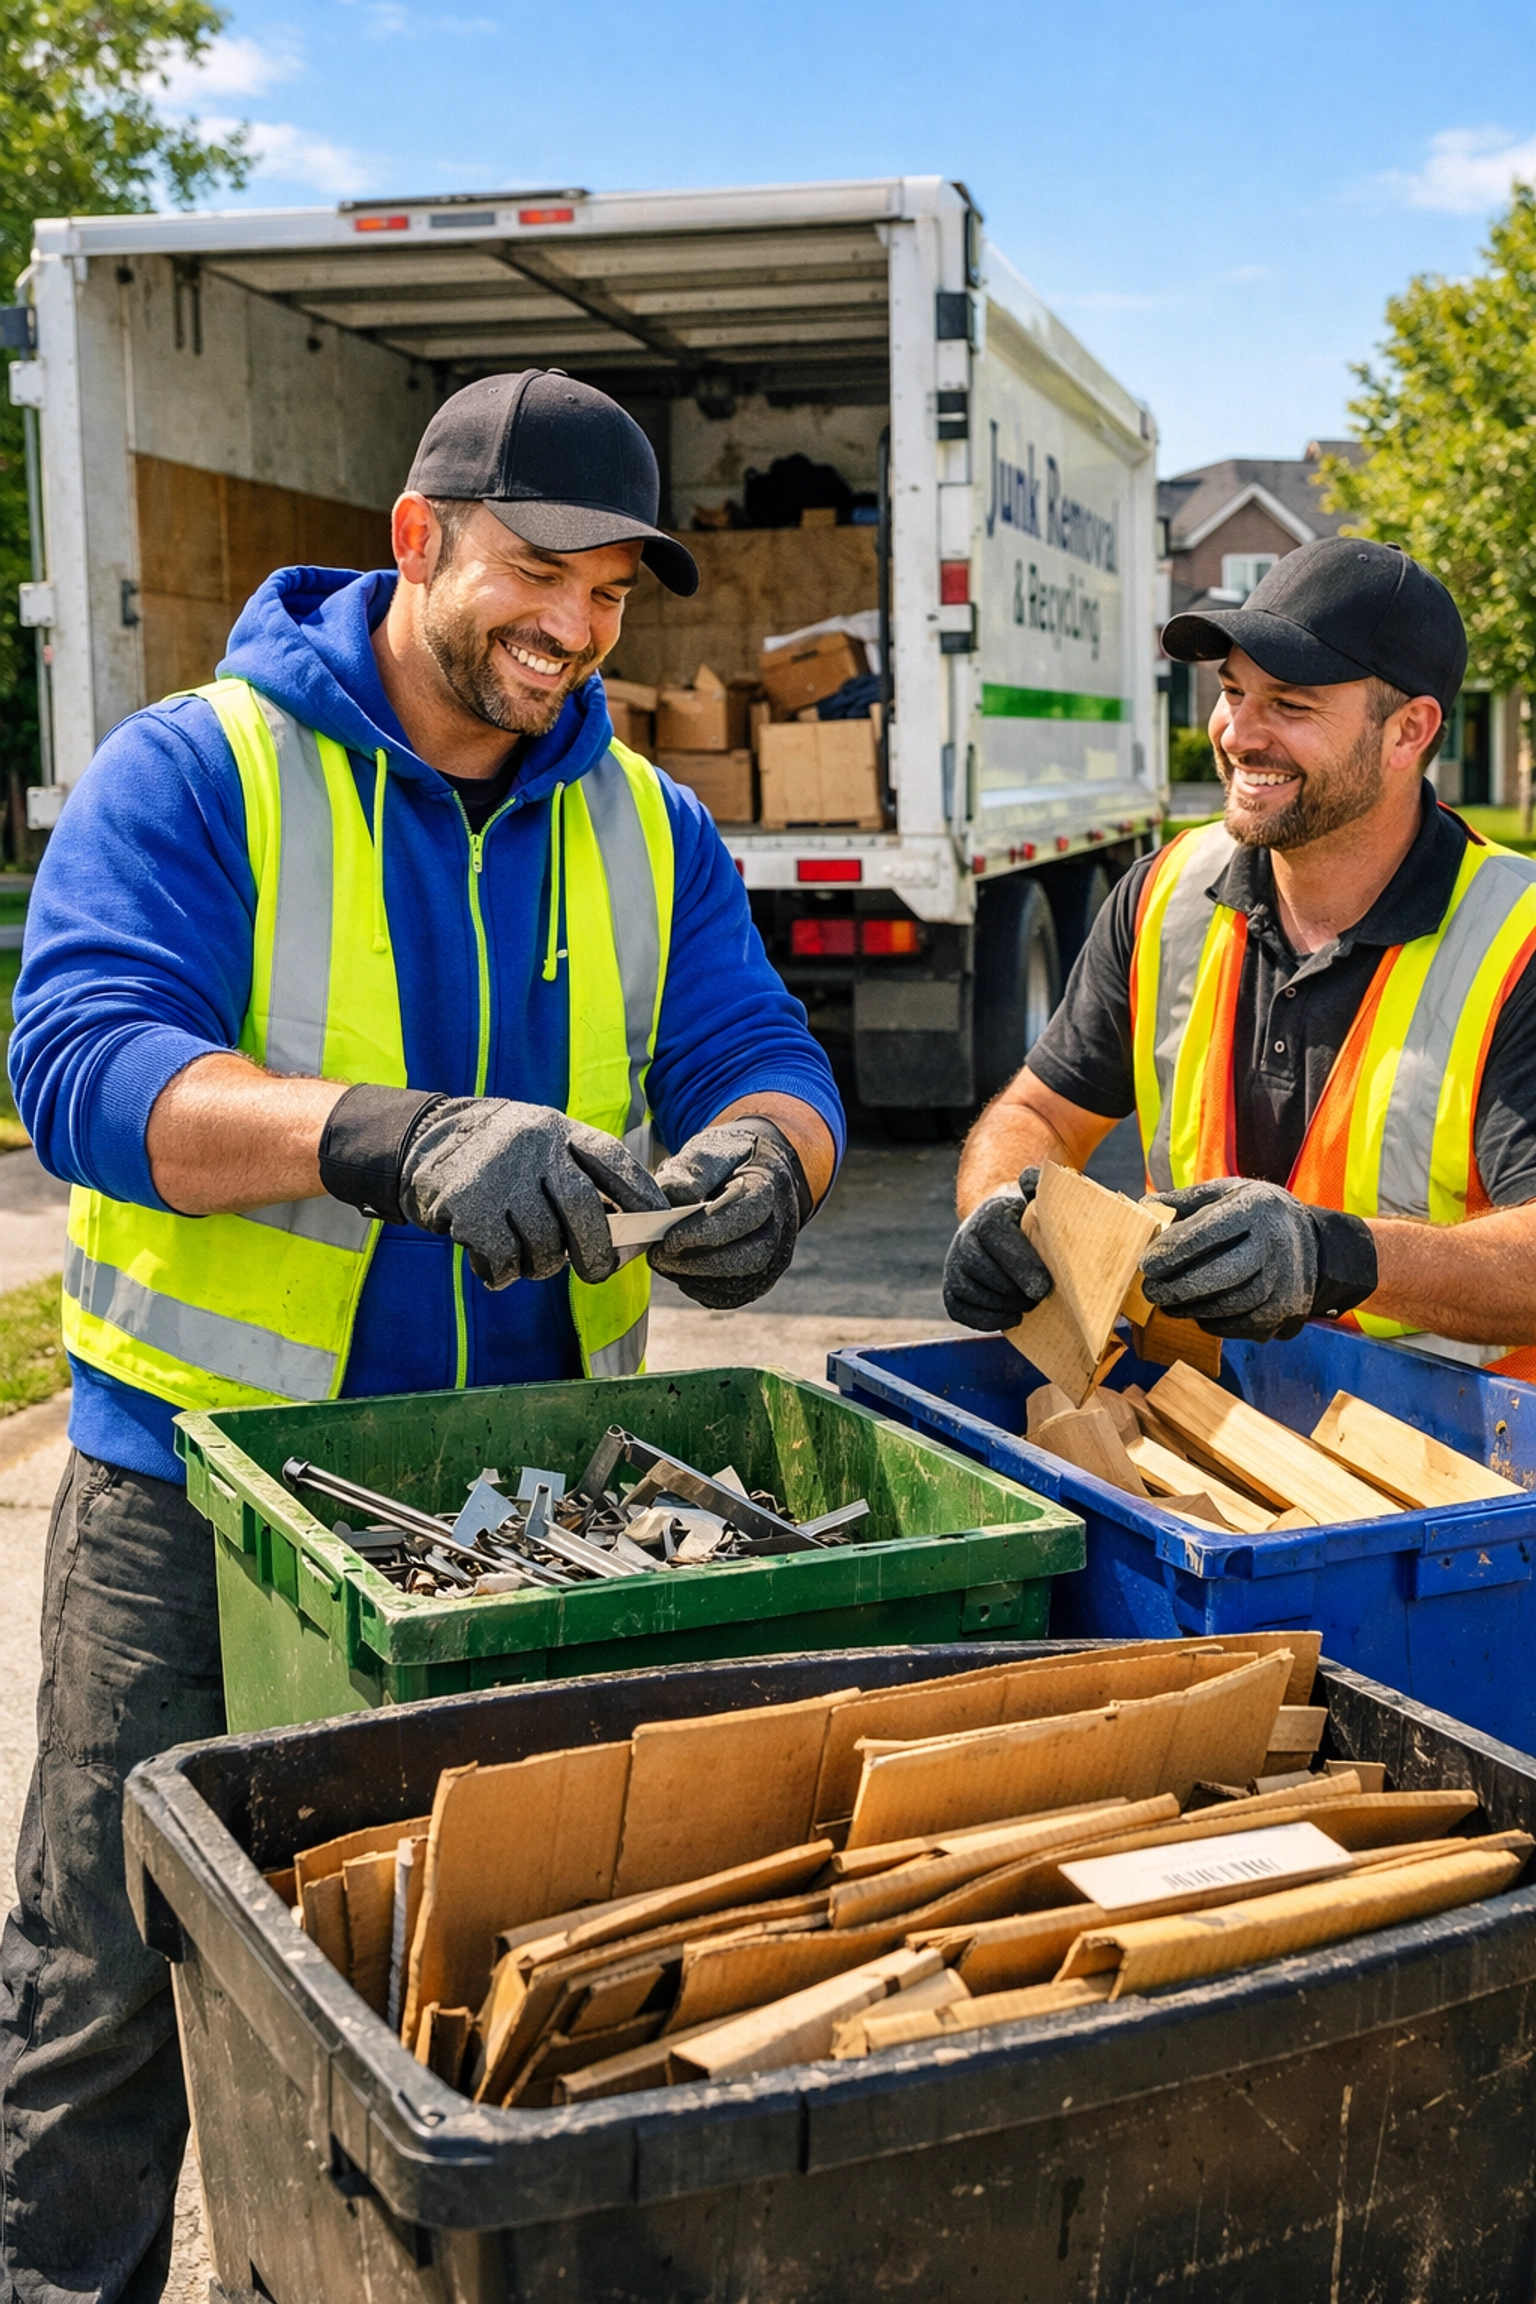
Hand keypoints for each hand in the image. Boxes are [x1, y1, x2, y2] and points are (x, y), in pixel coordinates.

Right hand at [398, 1099, 668, 1289]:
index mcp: (560, 1130)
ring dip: (541, 1264)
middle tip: (598, 1271)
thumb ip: (583, 1176)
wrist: (421, 1141)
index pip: (614, 1162)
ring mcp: (500, 1175)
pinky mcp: (468, 1206)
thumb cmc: (502, 1157)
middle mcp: (534, 1146)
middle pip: (585, 1210)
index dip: (644, 1199)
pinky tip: (493, 1262)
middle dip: (599, 1252)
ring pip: (544, 1244)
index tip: (656, 1228)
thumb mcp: (545, 1145)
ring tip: (525, 1255)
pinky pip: (504, 1259)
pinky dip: (503, 1272)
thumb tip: (635, 1231)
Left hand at [647, 1121, 801, 1309]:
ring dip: (695, 1277)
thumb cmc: (734, 1161)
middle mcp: (780, 1228)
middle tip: (659, 1256)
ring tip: (664, 1261)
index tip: (668, 1237)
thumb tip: (673, 1195)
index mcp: (769, 1188)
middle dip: (697, 1262)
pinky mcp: (761, 1278)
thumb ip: (693, 1168)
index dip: (704, 1231)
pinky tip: (680, 1271)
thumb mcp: (715, 1148)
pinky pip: (731, 1295)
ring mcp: (775, 1257)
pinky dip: (701, 1288)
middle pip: (747, 1257)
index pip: (744, 1216)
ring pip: (739, 1283)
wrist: (762, 1173)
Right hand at [943, 1167, 1052, 1330]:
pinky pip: (961, 1310)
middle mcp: (965, 1239)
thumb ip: (1039, 1185)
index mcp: (988, 1216)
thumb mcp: (1035, 1197)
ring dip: (1004, 1305)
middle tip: (1042, 1298)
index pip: (997, 1239)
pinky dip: (987, 1319)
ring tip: (1029, 1305)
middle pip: (986, 1272)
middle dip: (1016, 1291)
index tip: (1045, 1287)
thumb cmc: (1026, 1217)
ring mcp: (954, 1266)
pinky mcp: (950, 1290)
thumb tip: (1030, 1180)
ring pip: (974, 1293)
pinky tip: (1013, 1317)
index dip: (1021, 1265)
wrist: (998, 1226)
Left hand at [1140, 1177, 1377, 1341]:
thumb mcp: (1226, 1193)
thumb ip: (1186, 1200)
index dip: (1176, 1249)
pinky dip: (1212, 1322)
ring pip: (1231, 1304)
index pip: (1212, 1230)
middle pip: (1223, 1273)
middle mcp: (1277, 1244)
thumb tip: (1145, 1207)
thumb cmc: (1255, 1215)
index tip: (1146, 1263)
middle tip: (1149, 1290)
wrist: (1314, 1244)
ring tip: (1165, 1303)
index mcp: (1258, 1208)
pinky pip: (1242, 1324)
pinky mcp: (1286, 1311)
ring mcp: (1286, 1281)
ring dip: (1191, 1308)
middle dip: (1179, 1286)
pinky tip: (1194, 1312)